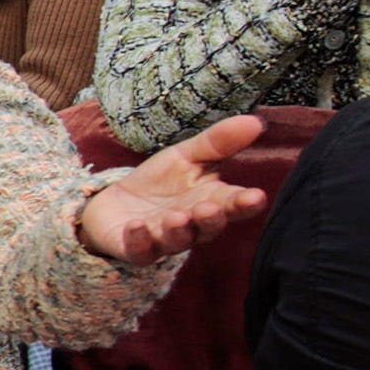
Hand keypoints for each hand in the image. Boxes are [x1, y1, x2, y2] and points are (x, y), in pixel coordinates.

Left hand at [77, 114, 269, 263]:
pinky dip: (138, 239)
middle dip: (211, 218)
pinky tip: (136, 225)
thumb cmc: (159, 182)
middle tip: (210, 208)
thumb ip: (218, 143)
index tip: (256, 196)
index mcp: (211, 202)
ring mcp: (164, 240)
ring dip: (178, 230)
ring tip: (177, 217)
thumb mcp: (186, 156)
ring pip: (177, 241)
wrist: (113, 204)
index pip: (234, 204)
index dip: (245, 203)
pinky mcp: (135, 248)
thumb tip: (255, 121)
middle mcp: (193, 226)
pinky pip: (139, 249)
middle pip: (208, 227)